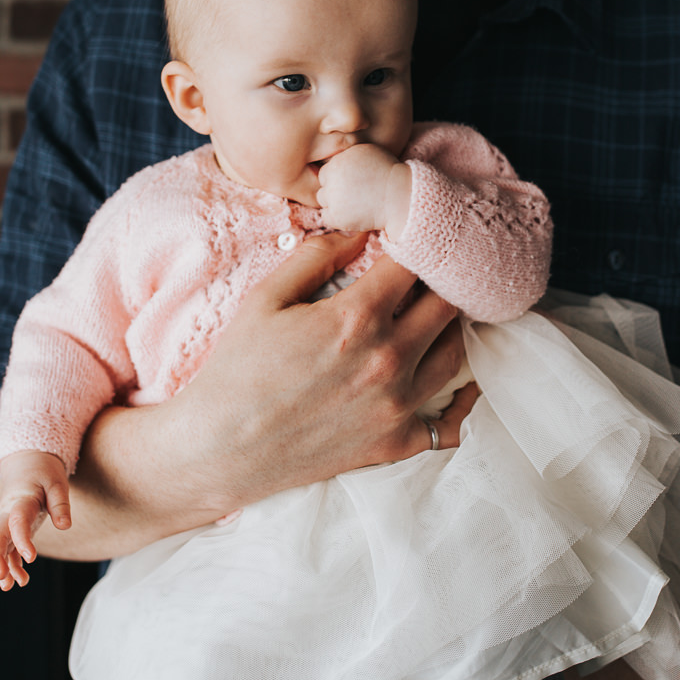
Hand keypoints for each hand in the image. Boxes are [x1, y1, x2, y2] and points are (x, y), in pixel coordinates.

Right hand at [0, 450, 70, 589]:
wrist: (27, 462)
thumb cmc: (44, 471)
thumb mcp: (57, 481)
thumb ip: (60, 503)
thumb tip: (64, 526)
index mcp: (21, 499)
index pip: (17, 521)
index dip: (22, 540)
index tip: (31, 558)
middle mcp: (8, 511)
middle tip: (1, 577)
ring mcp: (8, 521)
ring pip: (0, 545)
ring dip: (3, 566)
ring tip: (9, 587)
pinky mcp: (12, 527)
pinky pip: (8, 548)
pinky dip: (12, 564)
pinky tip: (21, 580)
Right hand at [170, 231, 472, 507]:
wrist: (220, 448)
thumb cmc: (237, 369)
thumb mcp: (266, 298)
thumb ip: (316, 255)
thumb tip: (360, 230)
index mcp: (357, 318)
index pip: (413, 265)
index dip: (413, 247)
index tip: (406, 243)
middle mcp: (388, 360)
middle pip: (446, 306)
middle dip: (438, 284)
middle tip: (426, 278)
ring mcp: (397, 406)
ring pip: (454, 354)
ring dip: (448, 331)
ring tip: (433, 319)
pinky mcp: (396, 444)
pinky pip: (450, 424)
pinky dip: (458, 401)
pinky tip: (456, 385)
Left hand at [316, 144, 409, 235]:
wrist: (401, 196)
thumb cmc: (388, 173)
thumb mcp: (367, 152)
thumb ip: (346, 154)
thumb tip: (329, 157)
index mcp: (339, 161)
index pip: (325, 171)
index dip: (337, 177)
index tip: (352, 182)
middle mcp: (333, 178)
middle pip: (323, 186)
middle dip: (335, 189)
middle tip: (354, 194)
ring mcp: (334, 198)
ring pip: (323, 201)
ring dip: (334, 203)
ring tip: (355, 203)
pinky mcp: (337, 217)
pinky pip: (326, 217)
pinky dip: (337, 217)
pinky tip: (353, 213)